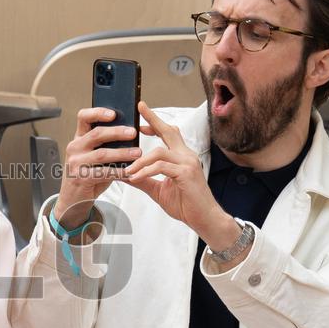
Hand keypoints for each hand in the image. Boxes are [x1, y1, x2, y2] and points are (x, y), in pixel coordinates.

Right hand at [53, 108, 139, 229]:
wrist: (72, 200)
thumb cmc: (87, 175)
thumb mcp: (92, 157)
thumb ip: (106, 146)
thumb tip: (130, 136)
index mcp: (78, 139)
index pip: (83, 117)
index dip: (98, 112)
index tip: (113, 113)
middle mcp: (75, 148)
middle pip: (96, 134)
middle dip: (117, 132)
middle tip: (133, 132)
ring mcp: (76, 163)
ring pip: (102, 154)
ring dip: (122, 153)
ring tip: (137, 153)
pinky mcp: (81, 178)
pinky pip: (104, 172)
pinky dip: (119, 172)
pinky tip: (130, 171)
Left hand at [124, 102, 239, 251]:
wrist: (204, 219)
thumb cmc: (186, 204)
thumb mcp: (158, 190)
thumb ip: (143, 180)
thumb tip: (124, 174)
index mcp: (181, 156)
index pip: (169, 134)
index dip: (155, 124)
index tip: (140, 122)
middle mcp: (186, 155)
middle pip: (168, 131)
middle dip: (153, 119)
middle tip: (139, 108)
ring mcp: (187, 163)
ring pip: (159, 151)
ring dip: (140, 160)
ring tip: (127, 170)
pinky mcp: (186, 173)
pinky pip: (161, 167)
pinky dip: (146, 171)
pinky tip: (136, 177)